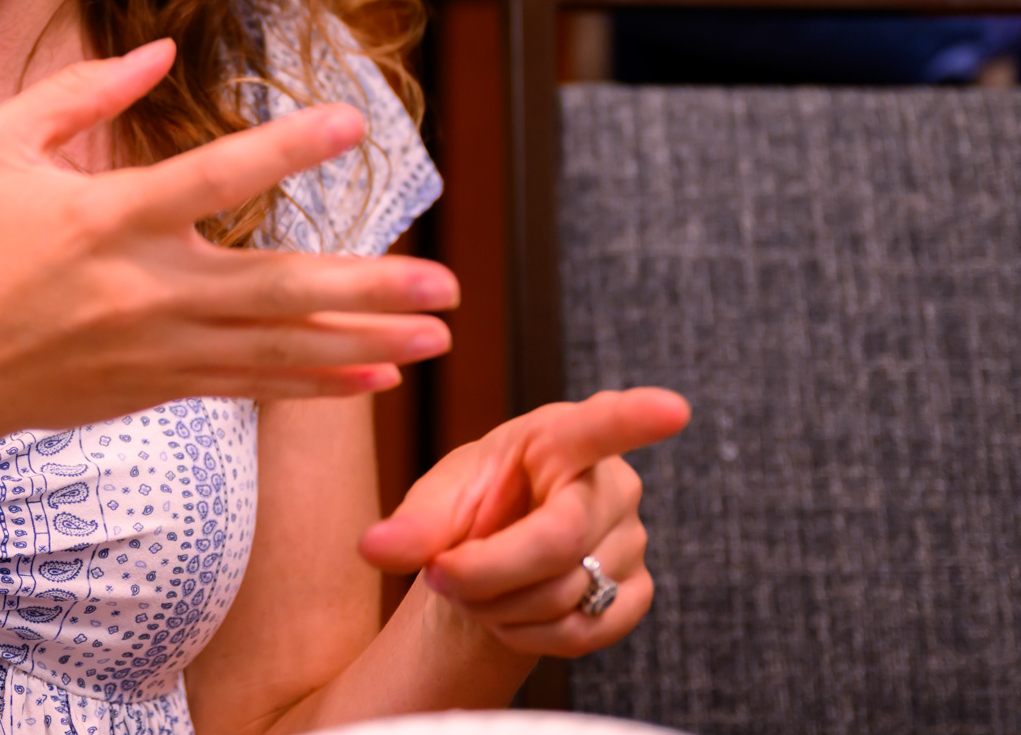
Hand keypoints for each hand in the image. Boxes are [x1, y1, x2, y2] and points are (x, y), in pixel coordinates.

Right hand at [0, 40, 459, 447]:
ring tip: (439, 333)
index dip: (286, 147)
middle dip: (370, 287)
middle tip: (447, 282)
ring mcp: (157, 347)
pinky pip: (253, 385)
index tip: (352, 121)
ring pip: (280, 347)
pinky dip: (316, 382)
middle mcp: (145, 288)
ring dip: (366, 340)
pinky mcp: (157, 386)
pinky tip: (373, 376)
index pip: (214, 174)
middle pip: (277, 287)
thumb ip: (81, 91)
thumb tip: (163, 50)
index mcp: (106, 215)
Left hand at [360, 388, 690, 657]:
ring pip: (566, 594)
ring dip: (500, 606)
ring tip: (475, 587)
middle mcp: (610, 483)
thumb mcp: (435, 500)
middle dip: (485, 571)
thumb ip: (409, 524)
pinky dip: (531, 635)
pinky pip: (584, 631)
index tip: (671, 409)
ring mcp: (633, 539)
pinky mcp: (638, 592)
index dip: (636, 418)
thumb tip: (373, 549)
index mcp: (560, 436)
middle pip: (556, 542)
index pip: (600, 425)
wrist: (492, 559)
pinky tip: (510, 614)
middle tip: (442, 573)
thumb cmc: (472, 508)